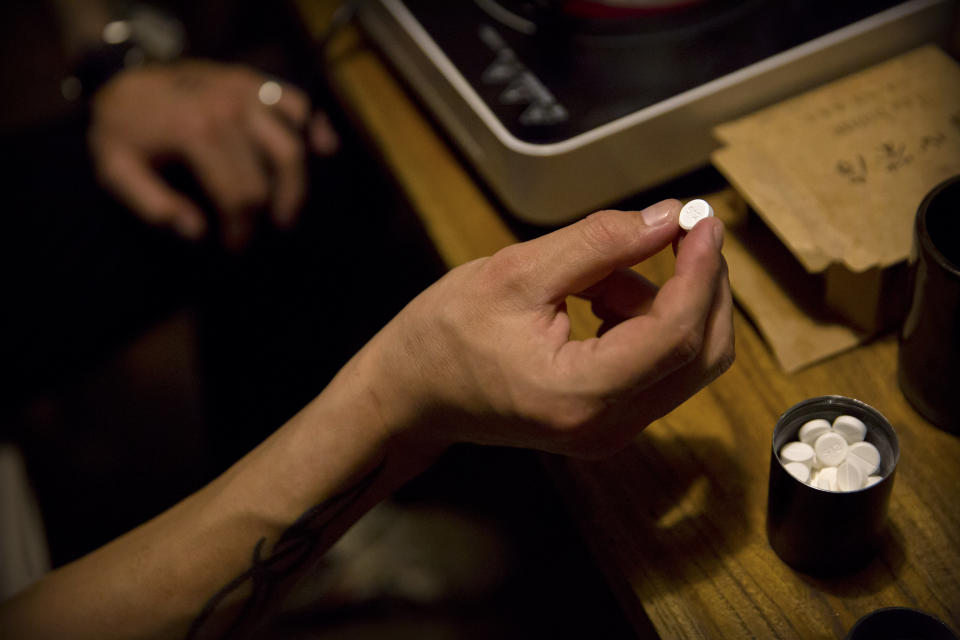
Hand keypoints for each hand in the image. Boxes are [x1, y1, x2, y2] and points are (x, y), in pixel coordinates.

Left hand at [88, 60, 338, 248]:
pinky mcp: (254, 80)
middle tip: (260, 233)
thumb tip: (196, 232)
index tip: (236, 246)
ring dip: (296, 183)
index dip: (242, 228)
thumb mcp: (115, 170)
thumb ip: (151, 204)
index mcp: (196, 131)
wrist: (119, 77)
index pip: (240, 194)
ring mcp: (245, 90)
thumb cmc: (121, 130)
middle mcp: (228, 107)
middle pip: (271, 176)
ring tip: (288, 209)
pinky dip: (315, 127)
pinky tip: (322, 150)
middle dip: (269, 212)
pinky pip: (297, 103)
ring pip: (291, 145)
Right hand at [359, 200, 733, 457]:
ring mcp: (610, 432)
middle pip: (701, 354)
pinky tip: (595, 301)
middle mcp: (605, 427)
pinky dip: (645, 323)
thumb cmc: (444, 335)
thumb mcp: (515, 272)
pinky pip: (657, 366)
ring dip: (662, 302)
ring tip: (592, 277)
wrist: (412, 394)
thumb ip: (598, 244)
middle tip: (681, 230)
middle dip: (701, 286)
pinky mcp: (608, 422)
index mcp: (579, 395)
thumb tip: (666, 216)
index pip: (675, 335)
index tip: (701, 220)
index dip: (700, 272)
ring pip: (684, 358)